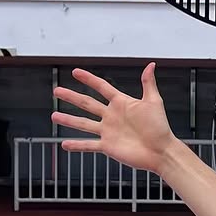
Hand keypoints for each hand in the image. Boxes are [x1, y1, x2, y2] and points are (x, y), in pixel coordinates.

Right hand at [52, 64, 174, 173]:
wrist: (161, 151)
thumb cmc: (160, 127)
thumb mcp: (154, 102)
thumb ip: (148, 84)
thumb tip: (151, 65)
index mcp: (122, 103)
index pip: (102, 88)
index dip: (89, 79)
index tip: (76, 72)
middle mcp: (112, 116)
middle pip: (87, 104)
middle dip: (71, 97)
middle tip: (57, 91)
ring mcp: (108, 131)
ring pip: (84, 124)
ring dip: (68, 120)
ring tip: (54, 116)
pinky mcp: (108, 146)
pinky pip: (89, 145)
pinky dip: (77, 145)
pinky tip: (64, 145)